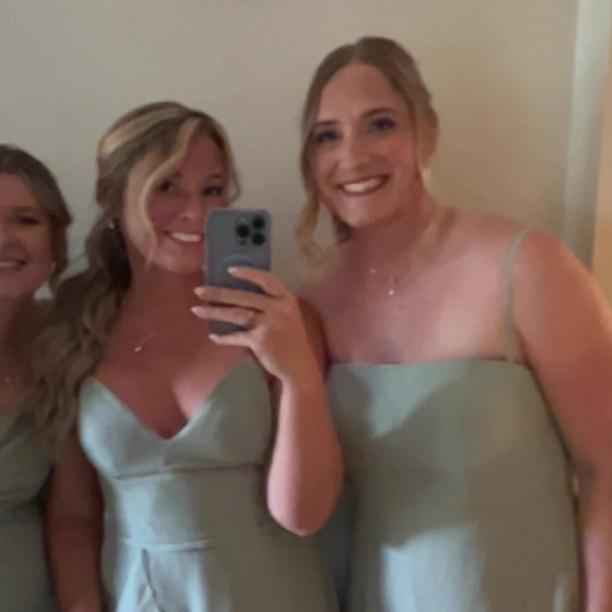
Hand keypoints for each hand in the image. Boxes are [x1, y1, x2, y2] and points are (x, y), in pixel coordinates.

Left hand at [192, 267, 317, 383]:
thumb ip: (270, 305)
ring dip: (214, 312)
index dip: (248, 273)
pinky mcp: (260, 340)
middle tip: (199, 290)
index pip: (266, 279)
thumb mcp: (286, 316)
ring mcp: (269, 324)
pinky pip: (236, 336)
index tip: (229, 270)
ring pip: (236, 313)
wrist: (299, 366)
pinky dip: (223, 337)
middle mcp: (278, 308)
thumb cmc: (290, 340)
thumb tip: (239, 295)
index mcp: (286, 299)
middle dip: (218, 293)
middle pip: (243, 296)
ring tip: (196, 310)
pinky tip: (213, 336)